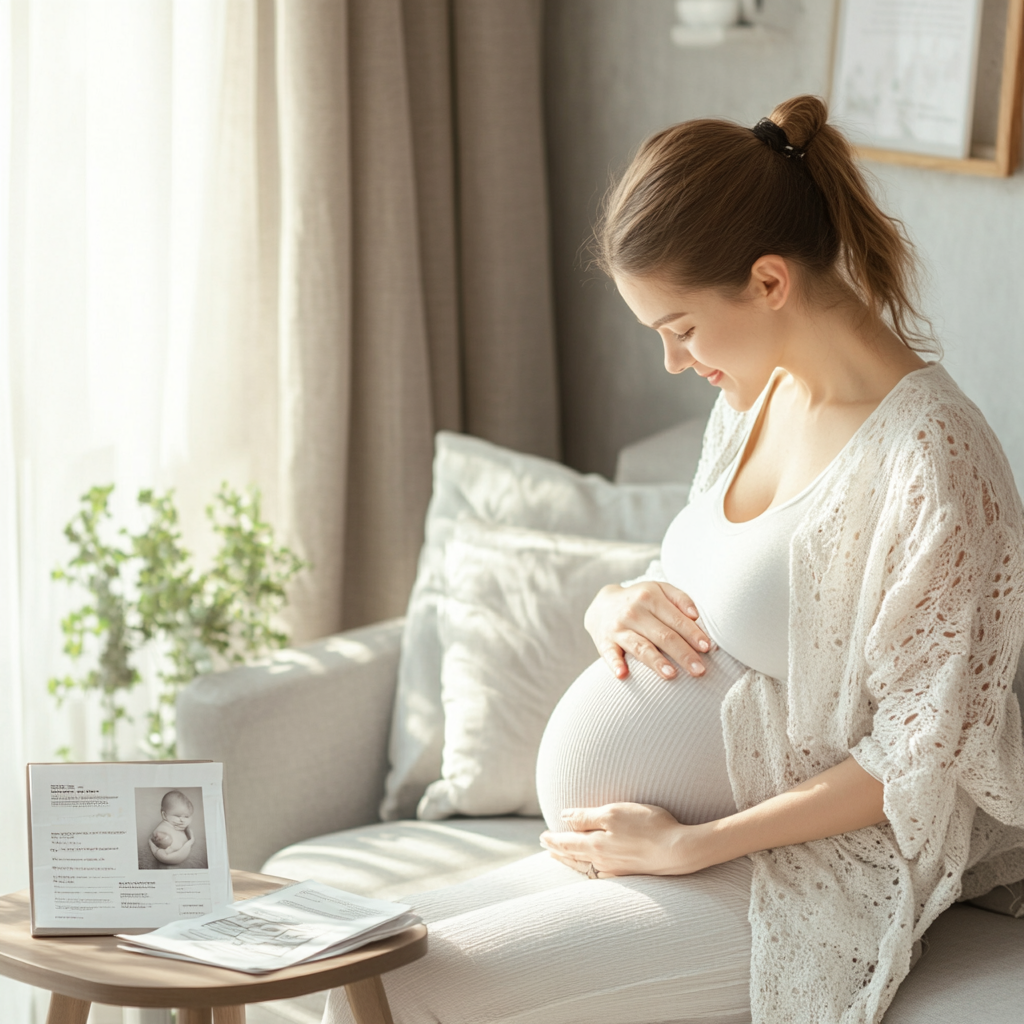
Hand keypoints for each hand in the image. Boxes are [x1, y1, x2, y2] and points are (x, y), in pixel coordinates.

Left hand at [540, 803, 709, 877]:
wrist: (678, 851)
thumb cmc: (647, 826)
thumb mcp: (614, 813)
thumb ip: (587, 816)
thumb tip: (564, 817)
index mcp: (595, 845)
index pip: (567, 842)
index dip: (553, 839)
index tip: (542, 837)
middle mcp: (602, 862)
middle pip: (574, 856)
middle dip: (558, 851)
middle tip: (546, 847)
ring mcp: (616, 870)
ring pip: (586, 867)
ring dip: (571, 861)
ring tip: (561, 858)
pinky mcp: (630, 874)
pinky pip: (600, 875)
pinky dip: (589, 870)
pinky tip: (591, 870)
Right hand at [583, 581, 710, 678]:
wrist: (603, 605)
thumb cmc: (641, 600)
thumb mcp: (660, 590)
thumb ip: (680, 599)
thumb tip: (696, 616)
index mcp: (650, 597)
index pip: (676, 619)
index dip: (692, 634)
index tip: (707, 648)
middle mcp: (634, 612)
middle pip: (663, 636)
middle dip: (683, 654)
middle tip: (699, 671)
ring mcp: (618, 628)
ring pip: (640, 646)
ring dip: (655, 661)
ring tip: (671, 674)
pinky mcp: (604, 642)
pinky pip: (609, 654)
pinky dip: (615, 663)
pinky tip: (622, 674)